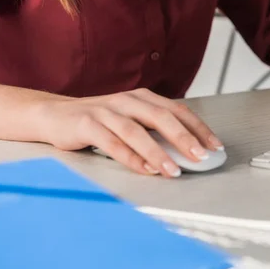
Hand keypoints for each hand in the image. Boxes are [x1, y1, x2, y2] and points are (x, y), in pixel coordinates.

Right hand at [34, 88, 223, 177]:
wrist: (54, 115)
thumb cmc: (99, 121)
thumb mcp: (131, 120)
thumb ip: (154, 132)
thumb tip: (188, 152)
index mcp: (143, 98)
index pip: (178, 111)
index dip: (198, 128)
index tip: (215, 146)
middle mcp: (127, 101)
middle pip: (161, 117)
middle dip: (184, 138)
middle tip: (200, 157)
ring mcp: (106, 111)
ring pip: (137, 132)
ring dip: (157, 153)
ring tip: (173, 170)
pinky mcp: (87, 124)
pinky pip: (112, 143)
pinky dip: (130, 158)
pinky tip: (144, 169)